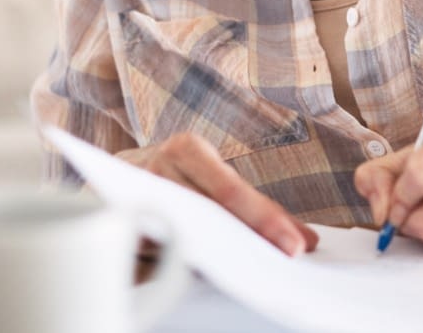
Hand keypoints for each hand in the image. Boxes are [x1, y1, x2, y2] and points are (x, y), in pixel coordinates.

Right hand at [116, 133, 318, 255]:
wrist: (117, 173)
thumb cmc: (179, 175)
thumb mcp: (214, 175)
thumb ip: (256, 206)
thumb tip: (305, 239)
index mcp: (185, 148)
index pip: (231, 189)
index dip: (264, 219)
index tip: (294, 244)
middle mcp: (158, 168)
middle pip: (212, 213)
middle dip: (253, 239)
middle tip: (287, 258)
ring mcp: (136, 200)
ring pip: (186, 235)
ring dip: (224, 256)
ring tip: (257, 269)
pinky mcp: (124, 229)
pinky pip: (161, 253)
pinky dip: (192, 265)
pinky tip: (218, 273)